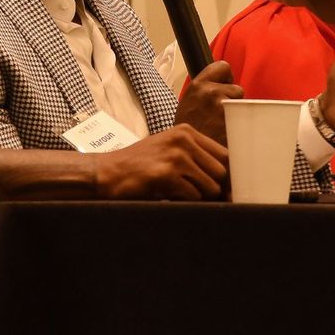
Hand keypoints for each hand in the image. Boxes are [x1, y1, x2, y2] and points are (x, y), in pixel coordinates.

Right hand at [90, 126, 228, 199]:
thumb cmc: (139, 165)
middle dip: (215, 188)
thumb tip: (228, 180)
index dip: (227, 174)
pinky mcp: (166, 174)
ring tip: (180, 194)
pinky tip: (169, 196)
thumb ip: (196, 157)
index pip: (225, 154)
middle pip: (222, 171)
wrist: (106, 172)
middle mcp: (183, 140)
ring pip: (210, 186)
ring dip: (199, 197)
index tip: (224, 187)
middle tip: (201, 196)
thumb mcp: (169, 150)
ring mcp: (175, 156)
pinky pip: (193, 196)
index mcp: (186, 132)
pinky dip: (185, 202)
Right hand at [174, 60, 240, 144]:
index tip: (225, 86)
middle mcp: (210, 92)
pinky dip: (242, 127)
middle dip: (232, 101)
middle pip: (236, 88)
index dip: (226, 78)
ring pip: (243, 104)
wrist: (185, 158)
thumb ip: (204, 92)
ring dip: (238, 114)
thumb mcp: (189, 104)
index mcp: (197, 86)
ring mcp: (223, 107)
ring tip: (222, 128)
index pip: (223, 66)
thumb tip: (223, 84)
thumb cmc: (190, 132)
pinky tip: (229, 135)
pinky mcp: (235, 122)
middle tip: (220, 117)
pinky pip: (247, 119)